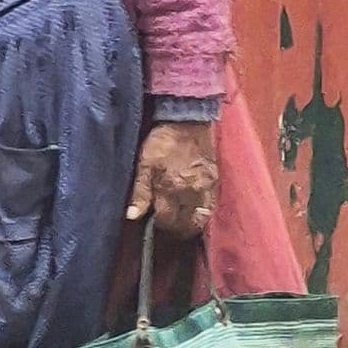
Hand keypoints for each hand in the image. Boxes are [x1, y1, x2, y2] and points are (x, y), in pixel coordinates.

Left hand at [126, 121, 218, 240]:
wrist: (188, 119)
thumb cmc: (162, 141)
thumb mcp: (145, 164)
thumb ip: (140, 192)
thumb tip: (132, 216)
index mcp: (172, 188)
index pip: (167, 220)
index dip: (159, 222)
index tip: (154, 218)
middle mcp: (193, 192)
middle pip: (188, 224)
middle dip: (177, 228)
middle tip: (168, 223)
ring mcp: (207, 187)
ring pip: (202, 217)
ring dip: (192, 222)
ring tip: (182, 219)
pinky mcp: (215, 179)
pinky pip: (211, 204)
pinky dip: (203, 210)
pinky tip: (194, 206)